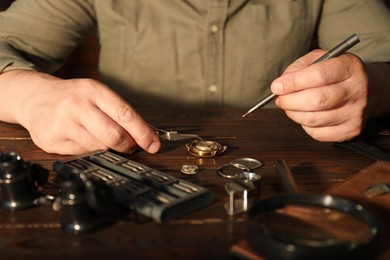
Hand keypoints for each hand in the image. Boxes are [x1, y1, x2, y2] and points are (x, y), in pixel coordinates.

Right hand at [1, 70, 159, 154]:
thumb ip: (118, 113)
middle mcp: (76, 105)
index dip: (142, 132)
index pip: (125, 114)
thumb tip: (144, 135)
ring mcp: (61, 123)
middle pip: (113, 135)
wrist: (33, 97)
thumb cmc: (71, 97)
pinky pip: (82, 153)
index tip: (153, 144)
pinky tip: (83, 139)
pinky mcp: (50, 140)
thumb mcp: (95, 95)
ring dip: (109, 148)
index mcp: (92, 90)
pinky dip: (90, 150)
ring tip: (105, 139)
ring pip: (98, 147)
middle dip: (127, 145)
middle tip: (131, 146)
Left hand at [270, 50, 368, 141]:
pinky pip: (318, 133)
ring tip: (291, 106)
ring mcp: (355, 113)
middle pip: (316, 100)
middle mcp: (357, 90)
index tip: (276, 86)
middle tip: (279, 99)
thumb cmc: (338, 73)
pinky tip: (307, 115)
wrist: (369, 89)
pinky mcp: (351, 130)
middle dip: (290, 101)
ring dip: (294, 114)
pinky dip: (305, 125)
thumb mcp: (321, 59)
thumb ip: (299, 68)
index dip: (293, 82)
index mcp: (350, 67)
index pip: (319, 75)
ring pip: (314, 119)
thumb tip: (280, 86)